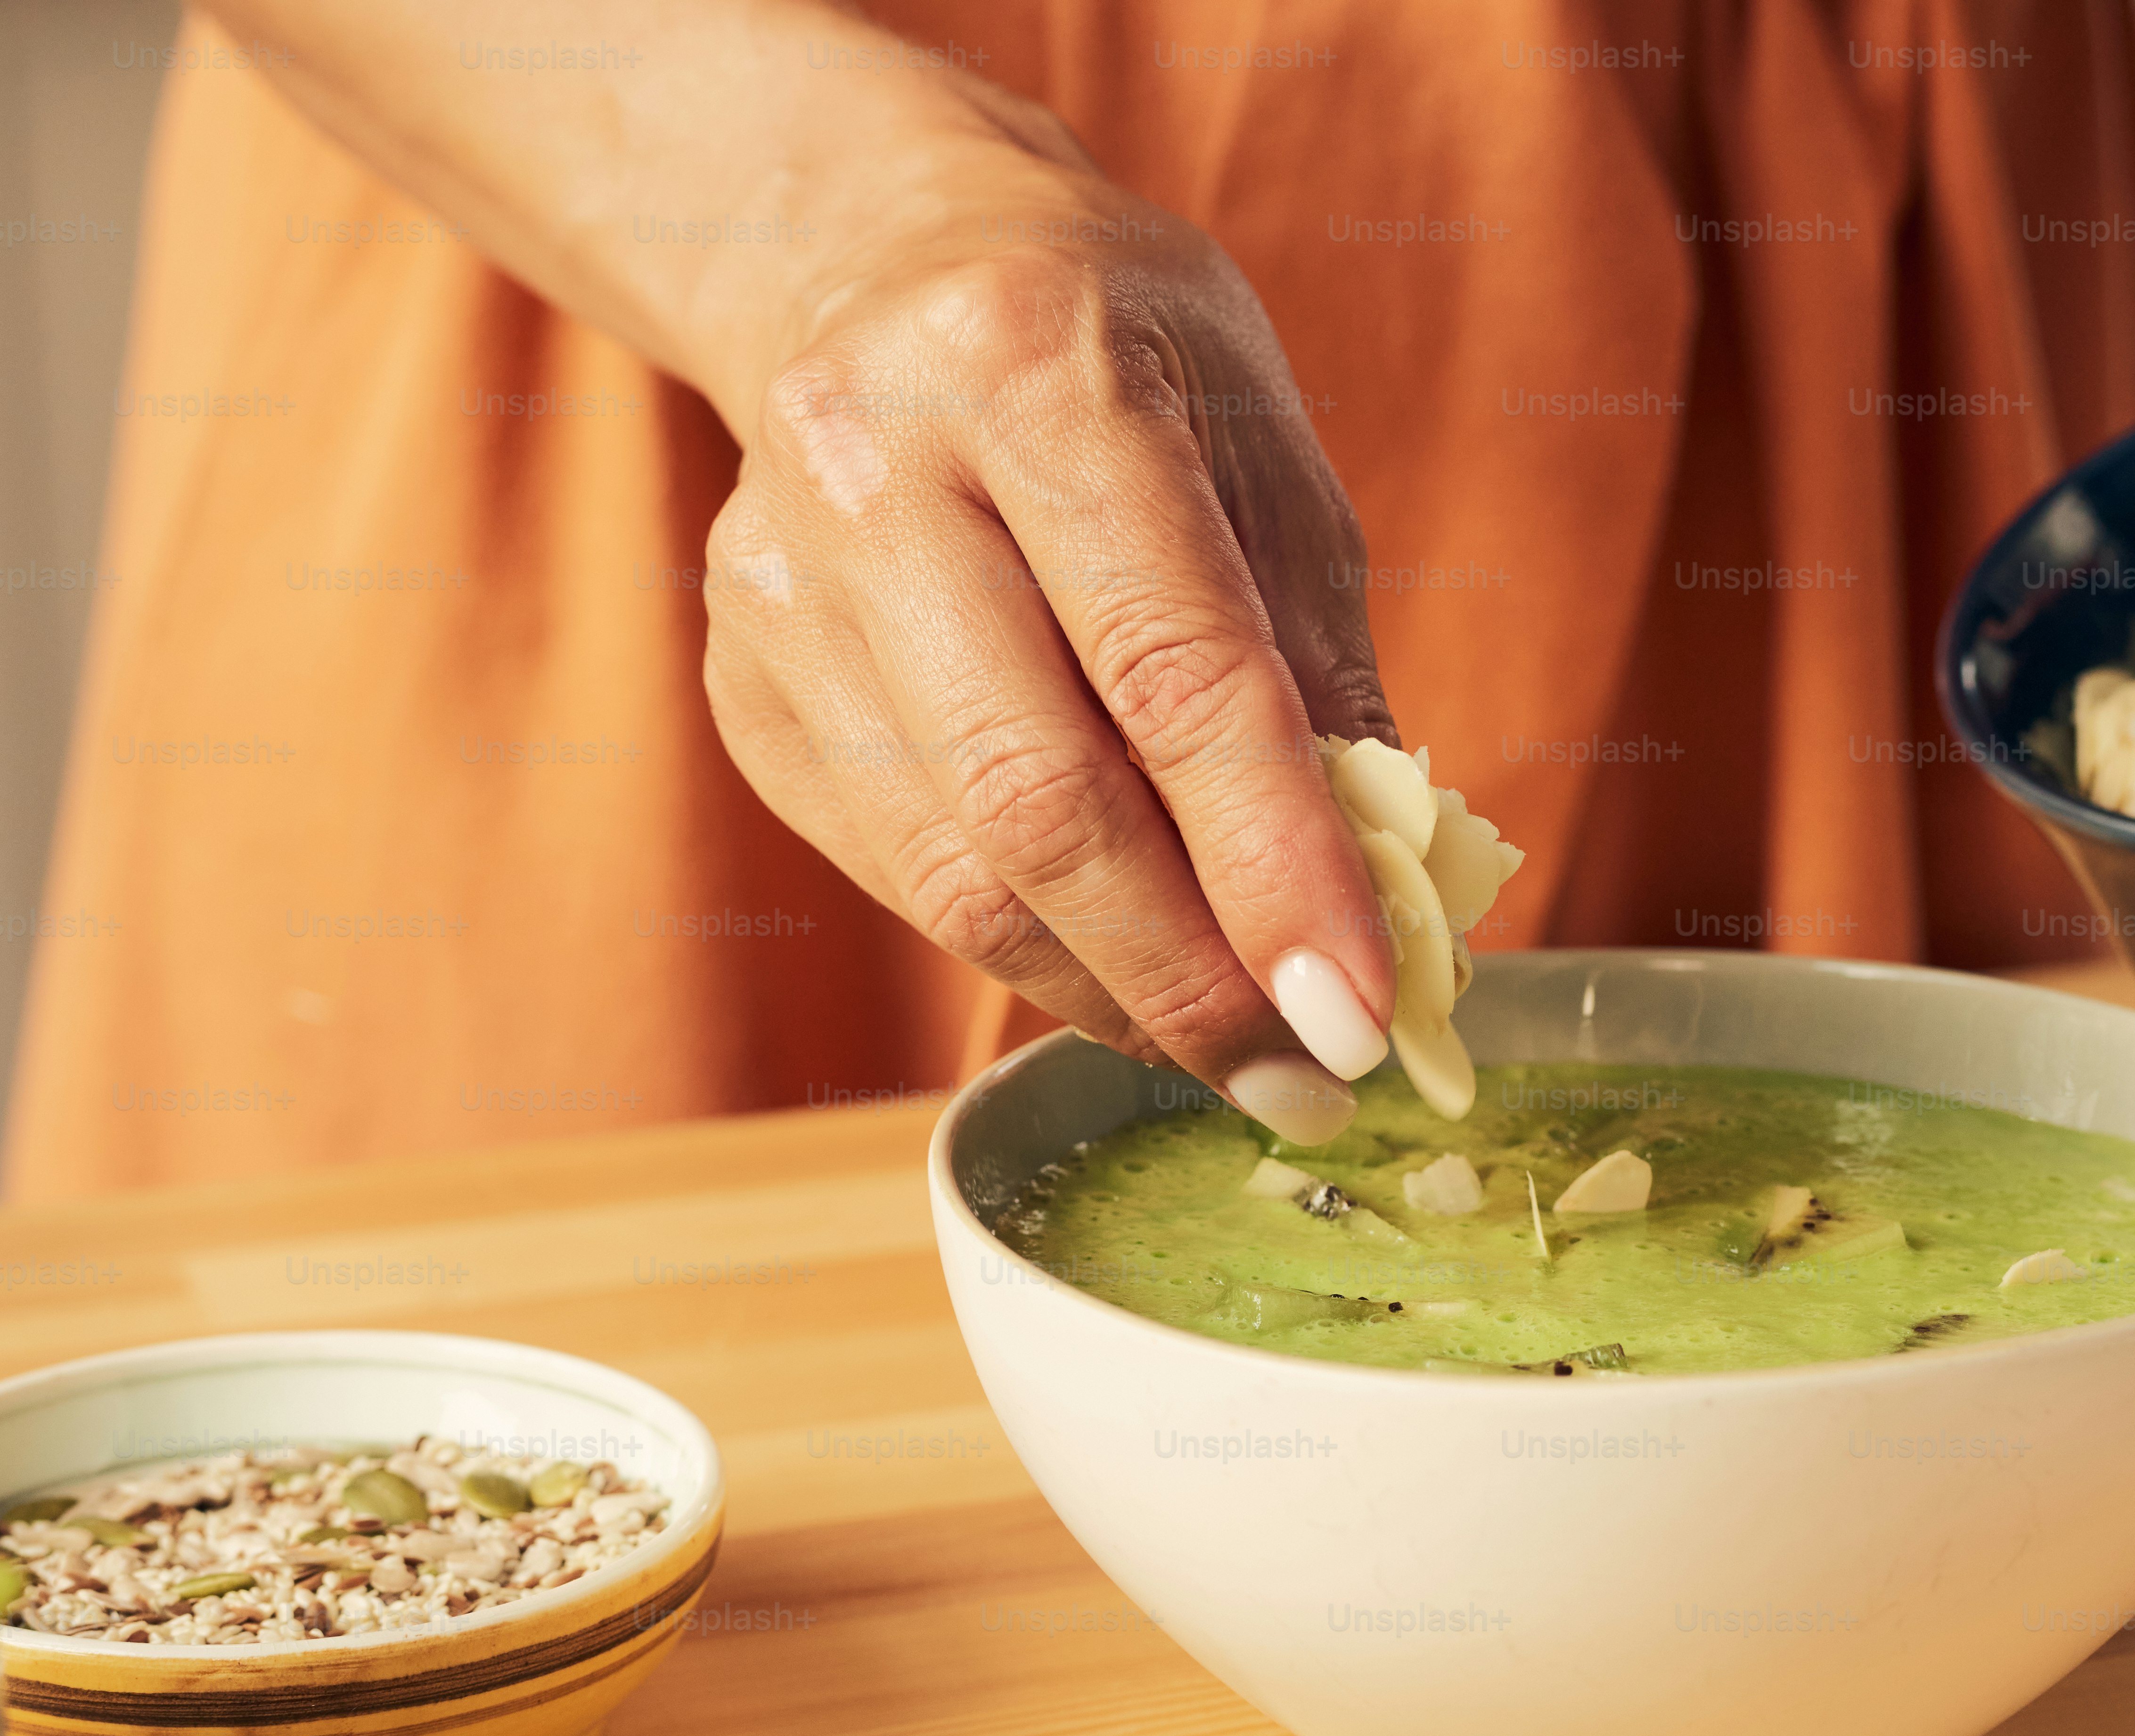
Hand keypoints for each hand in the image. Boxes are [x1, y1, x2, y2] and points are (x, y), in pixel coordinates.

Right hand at [693, 83, 1397, 1141]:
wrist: (877, 259)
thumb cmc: (1111, 351)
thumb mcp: (1262, 453)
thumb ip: (1323, 676)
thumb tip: (1391, 910)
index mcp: (1039, 371)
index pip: (1175, 675)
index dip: (1276, 868)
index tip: (1361, 1013)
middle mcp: (877, 471)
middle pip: (1040, 803)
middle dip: (1192, 976)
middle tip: (1307, 1077)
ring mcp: (781, 588)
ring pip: (955, 874)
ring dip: (1116, 994)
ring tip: (1235, 1047)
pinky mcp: (743, 685)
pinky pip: (899, 874)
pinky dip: (1030, 949)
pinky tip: (1118, 965)